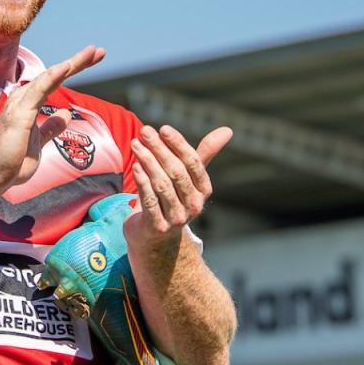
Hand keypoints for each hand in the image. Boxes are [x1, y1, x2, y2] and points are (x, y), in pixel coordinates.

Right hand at [0, 45, 105, 194]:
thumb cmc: (11, 162)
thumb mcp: (39, 142)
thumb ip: (51, 127)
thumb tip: (66, 115)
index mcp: (28, 104)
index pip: (55, 81)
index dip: (75, 69)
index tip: (95, 60)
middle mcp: (23, 99)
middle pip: (55, 74)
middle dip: (78, 61)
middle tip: (100, 51)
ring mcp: (20, 104)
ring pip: (49, 77)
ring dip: (72, 64)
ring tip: (92, 52)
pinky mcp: (20, 113)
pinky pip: (38, 90)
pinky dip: (52, 77)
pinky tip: (67, 67)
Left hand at [123, 124, 232, 243]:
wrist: (156, 236)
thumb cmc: (173, 197)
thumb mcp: (189, 176)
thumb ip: (204, 153)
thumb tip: (228, 130)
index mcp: (203, 189)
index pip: (193, 163)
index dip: (178, 145)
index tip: (163, 128)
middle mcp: (194, 204)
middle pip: (176, 172)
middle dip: (159, 150)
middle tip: (145, 132)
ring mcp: (176, 217)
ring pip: (162, 185)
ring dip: (148, 162)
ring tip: (136, 145)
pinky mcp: (158, 226)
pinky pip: (150, 201)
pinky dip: (142, 182)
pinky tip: (135, 167)